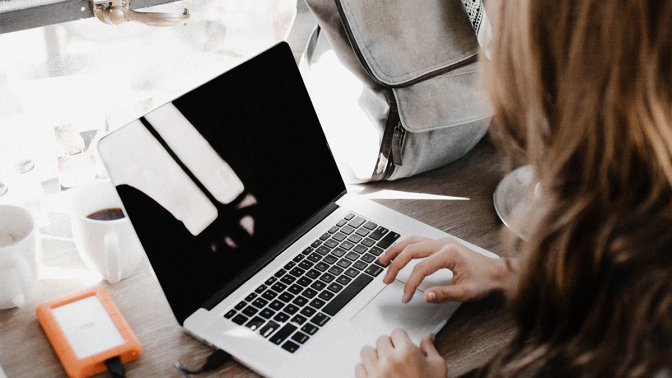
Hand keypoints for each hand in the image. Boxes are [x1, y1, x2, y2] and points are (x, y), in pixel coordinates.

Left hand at [356, 330, 446, 377]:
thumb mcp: (437, 367)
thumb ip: (430, 349)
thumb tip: (428, 337)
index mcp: (407, 352)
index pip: (397, 333)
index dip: (401, 339)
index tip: (403, 345)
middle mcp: (390, 360)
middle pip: (381, 340)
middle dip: (389, 346)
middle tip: (395, 356)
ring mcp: (377, 372)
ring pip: (366, 351)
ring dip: (374, 355)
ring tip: (383, 362)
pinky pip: (359, 367)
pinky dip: (366, 369)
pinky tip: (376, 373)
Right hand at [379, 236, 510, 303]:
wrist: (497, 272)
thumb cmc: (485, 280)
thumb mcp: (465, 292)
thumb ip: (443, 294)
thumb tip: (425, 296)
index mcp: (449, 254)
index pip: (421, 268)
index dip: (410, 284)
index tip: (406, 297)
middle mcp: (444, 244)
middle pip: (411, 250)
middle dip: (395, 265)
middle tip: (386, 279)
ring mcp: (442, 242)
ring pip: (412, 241)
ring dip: (396, 250)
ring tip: (383, 260)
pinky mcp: (442, 244)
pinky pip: (418, 241)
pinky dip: (405, 247)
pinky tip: (398, 253)